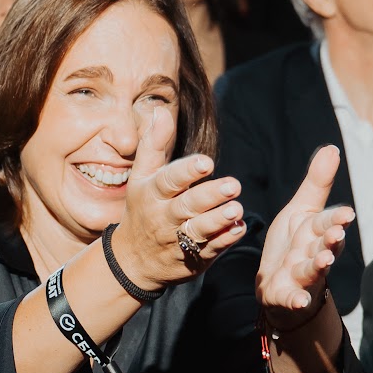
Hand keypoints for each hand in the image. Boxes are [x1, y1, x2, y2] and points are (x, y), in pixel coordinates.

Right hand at [108, 133, 245, 294]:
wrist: (133, 260)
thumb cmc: (142, 209)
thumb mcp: (141, 177)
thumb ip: (153, 145)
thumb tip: (160, 111)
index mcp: (152, 193)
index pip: (169, 180)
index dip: (187, 172)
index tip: (206, 162)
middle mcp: (164, 217)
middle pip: (187, 206)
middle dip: (209, 196)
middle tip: (233, 185)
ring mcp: (178, 239)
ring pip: (199, 230)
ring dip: (219, 220)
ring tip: (237, 209)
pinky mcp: (193, 258)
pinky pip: (210, 250)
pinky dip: (225, 240)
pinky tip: (239, 228)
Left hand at [256, 145, 355, 331]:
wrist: (278, 284)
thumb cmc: (293, 244)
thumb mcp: (300, 210)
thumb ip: (317, 183)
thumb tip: (332, 148)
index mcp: (316, 232)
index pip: (327, 222)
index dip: (336, 219)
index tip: (346, 214)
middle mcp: (313, 254)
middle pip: (324, 246)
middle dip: (331, 241)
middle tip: (337, 234)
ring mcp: (301, 276)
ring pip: (311, 270)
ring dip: (318, 266)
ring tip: (324, 261)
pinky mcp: (286, 295)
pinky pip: (292, 298)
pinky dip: (296, 300)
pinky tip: (299, 300)